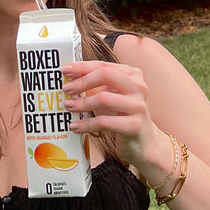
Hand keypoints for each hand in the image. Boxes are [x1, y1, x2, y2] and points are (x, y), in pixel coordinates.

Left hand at [62, 59, 169, 181]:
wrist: (144, 143)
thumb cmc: (123, 116)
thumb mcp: (112, 96)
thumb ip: (96, 85)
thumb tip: (69, 79)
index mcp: (133, 75)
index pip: (104, 65)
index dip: (82, 67)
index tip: (65, 70)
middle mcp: (139, 87)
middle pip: (106, 75)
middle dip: (82, 81)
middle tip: (66, 89)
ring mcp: (138, 106)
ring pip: (103, 98)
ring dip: (82, 103)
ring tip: (68, 106)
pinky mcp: (134, 126)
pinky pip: (104, 122)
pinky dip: (86, 124)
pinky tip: (75, 126)